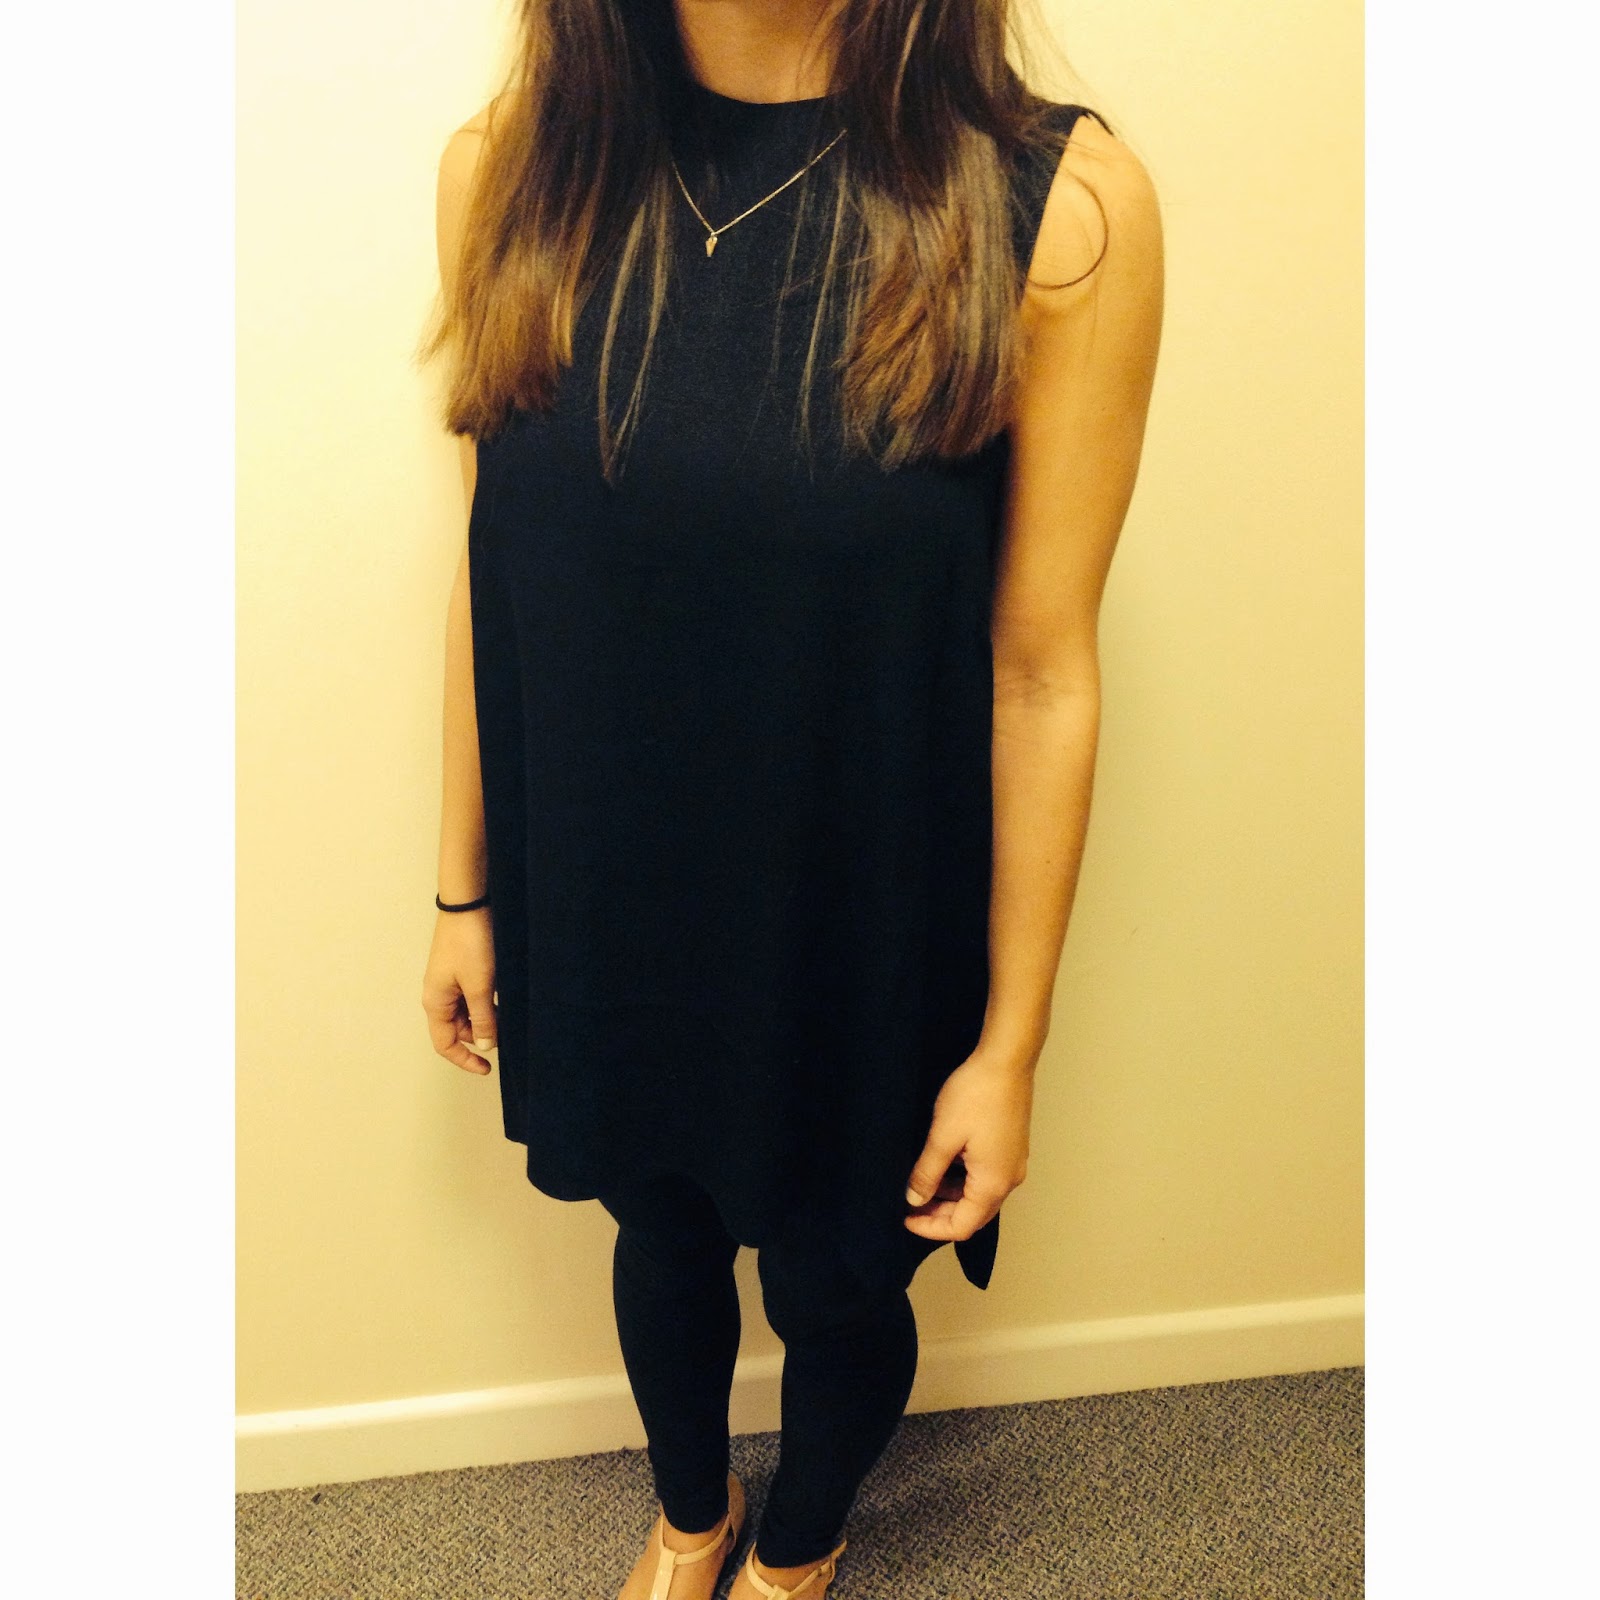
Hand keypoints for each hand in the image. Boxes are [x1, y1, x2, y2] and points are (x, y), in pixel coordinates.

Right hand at [422, 907, 497, 1073]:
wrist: (468, 904)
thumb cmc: (469, 942)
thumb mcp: (479, 985)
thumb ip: (482, 1018)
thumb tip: (484, 1045)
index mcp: (435, 1003)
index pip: (445, 1044)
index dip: (465, 1060)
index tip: (487, 1067)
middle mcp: (438, 995)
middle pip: (456, 1030)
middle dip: (479, 1036)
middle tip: (504, 1034)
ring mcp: (449, 982)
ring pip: (466, 1013)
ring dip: (484, 1019)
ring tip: (505, 1016)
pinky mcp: (460, 970)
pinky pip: (471, 997)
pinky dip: (485, 1004)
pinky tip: (502, 1001)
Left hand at [903, 1052, 1033, 1241]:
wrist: (1006, 1060)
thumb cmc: (975, 1096)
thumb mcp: (942, 1137)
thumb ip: (927, 1173)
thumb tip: (915, 1200)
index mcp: (993, 1184)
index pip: (962, 1227)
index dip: (931, 1228)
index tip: (905, 1218)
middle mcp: (1009, 1180)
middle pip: (974, 1215)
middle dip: (941, 1215)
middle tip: (910, 1204)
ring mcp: (1012, 1163)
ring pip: (979, 1196)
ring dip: (951, 1197)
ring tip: (922, 1183)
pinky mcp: (1011, 1148)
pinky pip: (986, 1177)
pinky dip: (963, 1180)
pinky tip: (943, 1165)